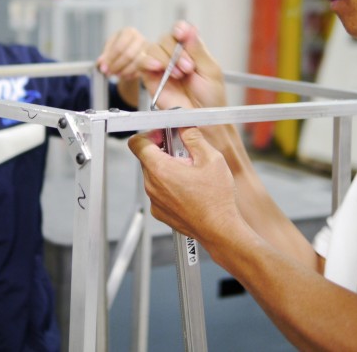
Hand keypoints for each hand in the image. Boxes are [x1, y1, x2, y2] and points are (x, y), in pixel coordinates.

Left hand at [96, 26, 145, 80]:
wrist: (131, 51)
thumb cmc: (119, 48)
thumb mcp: (109, 50)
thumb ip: (104, 57)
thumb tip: (101, 65)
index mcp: (128, 32)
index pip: (119, 47)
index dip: (110, 59)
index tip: (104, 68)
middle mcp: (140, 39)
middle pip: (129, 55)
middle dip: (117, 66)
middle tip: (109, 73)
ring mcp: (148, 50)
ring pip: (136, 64)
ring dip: (124, 71)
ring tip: (116, 74)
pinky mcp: (152, 61)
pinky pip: (141, 70)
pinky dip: (131, 75)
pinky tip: (124, 75)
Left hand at [128, 126, 243, 243]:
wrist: (220, 230)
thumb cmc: (216, 199)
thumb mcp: (211, 158)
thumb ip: (192, 137)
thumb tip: (183, 126)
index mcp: (160, 169)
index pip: (137, 143)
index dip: (150, 134)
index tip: (165, 134)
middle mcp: (152, 185)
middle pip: (146, 157)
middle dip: (163, 150)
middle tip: (184, 153)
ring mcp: (154, 201)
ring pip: (153, 174)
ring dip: (167, 168)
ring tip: (190, 173)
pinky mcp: (159, 212)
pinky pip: (158, 190)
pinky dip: (169, 185)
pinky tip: (189, 189)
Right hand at [141, 21, 225, 109]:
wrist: (201, 120)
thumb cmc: (210, 99)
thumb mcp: (210, 71)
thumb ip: (198, 50)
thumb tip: (190, 28)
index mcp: (190, 50)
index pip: (181, 31)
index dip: (180, 29)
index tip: (182, 33)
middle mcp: (174, 55)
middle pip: (166, 38)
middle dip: (176, 51)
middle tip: (188, 68)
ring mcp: (161, 66)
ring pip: (153, 48)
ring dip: (164, 58)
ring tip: (178, 74)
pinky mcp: (150, 78)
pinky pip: (142, 62)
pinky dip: (148, 61)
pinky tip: (158, 67)